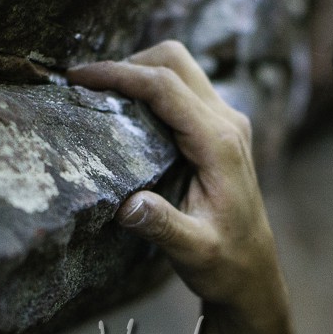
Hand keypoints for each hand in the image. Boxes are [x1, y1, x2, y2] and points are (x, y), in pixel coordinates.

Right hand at [69, 40, 287, 318]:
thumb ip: (163, 226)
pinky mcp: (219, 128)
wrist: (253, 272)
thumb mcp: (193, 251)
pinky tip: (126, 112)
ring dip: (140, 71)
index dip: (119, 74)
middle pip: (175, 61)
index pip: (165, 87)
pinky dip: (151, 87)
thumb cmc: (224, 263)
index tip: (79, 78)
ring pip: (180, 68)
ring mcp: (226, 121)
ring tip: (101, 97)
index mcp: (219, 143)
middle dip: (128, 64)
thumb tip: (128, 205)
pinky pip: (182, 88)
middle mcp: (227, 122)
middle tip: (87, 88)